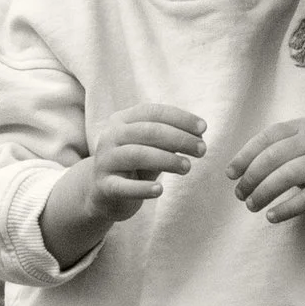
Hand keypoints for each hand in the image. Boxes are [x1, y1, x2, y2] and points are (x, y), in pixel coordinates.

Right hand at [40, 104, 205, 267]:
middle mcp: (110, 136)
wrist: (101, 193)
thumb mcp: (151, 148)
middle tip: (202, 150)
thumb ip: (169, 140)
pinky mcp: (103, 186)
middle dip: (179, 138)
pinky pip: (124, 186)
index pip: (153, 112)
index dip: (180, 118)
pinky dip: (143, 188)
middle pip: (148, 131)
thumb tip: (200, 134)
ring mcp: (105, 161)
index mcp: (121, 120)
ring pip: (138, 155)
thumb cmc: (133, 166)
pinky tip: (160, 190)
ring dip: (167, 160)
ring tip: (187, 167)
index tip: (203, 128)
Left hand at [227, 114, 304, 234]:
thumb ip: (273, 153)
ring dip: (264, 193)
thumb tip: (236, 172)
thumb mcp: (299, 150)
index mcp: (304, 126)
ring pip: (288, 176)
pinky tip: (271, 216)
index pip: (268, 137)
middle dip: (251, 177)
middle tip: (240, 194)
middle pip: (274, 156)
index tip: (230, 174)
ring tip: (252, 205)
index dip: (245, 155)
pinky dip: (285, 209)